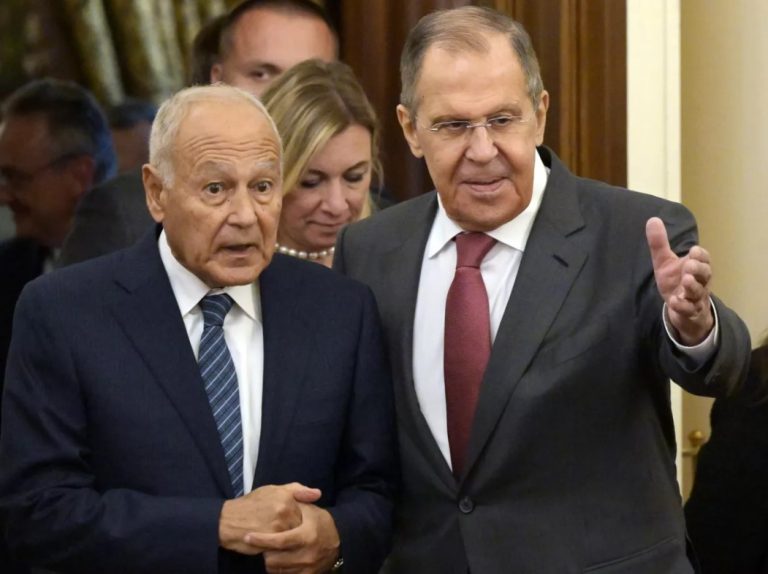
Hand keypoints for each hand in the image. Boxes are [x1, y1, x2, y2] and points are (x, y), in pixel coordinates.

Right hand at [219, 483, 320, 554]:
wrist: (227, 521)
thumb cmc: (250, 504)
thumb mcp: (272, 490)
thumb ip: (297, 490)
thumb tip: (318, 494)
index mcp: (286, 497)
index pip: (304, 511)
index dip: (297, 517)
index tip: (289, 519)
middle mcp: (284, 511)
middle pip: (299, 525)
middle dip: (293, 529)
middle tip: (279, 528)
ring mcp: (277, 528)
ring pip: (292, 538)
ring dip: (287, 540)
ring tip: (274, 535)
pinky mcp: (270, 542)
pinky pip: (283, 548)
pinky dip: (279, 548)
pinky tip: (272, 543)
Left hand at [245, 503, 339, 573]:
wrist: (340, 540)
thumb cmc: (320, 522)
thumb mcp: (310, 509)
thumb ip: (297, 499)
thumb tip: (286, 494)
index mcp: (306, 535)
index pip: (279, 541)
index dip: (261, 539)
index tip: (247, 536)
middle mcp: (307, 554)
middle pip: (274, 560)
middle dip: (264, 552)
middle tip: (260, 544)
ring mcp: (308, 567)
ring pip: (277, 570)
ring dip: (269, 561)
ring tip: (269, 551)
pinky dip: (278, 569)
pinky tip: (278, 560)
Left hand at [646, 217, 713, 344]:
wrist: (681, 309)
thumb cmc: (675, 281)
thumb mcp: (664, 262)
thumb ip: (659, 243)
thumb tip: (652, 219)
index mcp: (695, 266)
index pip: (703, 257)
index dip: (700, 255)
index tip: (692, 251)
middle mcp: (699, 281)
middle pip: (706, 274)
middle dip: (698, 269)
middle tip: (688, 266)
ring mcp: (695, 297)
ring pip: (699, 292)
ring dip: (692, 286)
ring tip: (685, 281)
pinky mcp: (689, 312)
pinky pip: (689, 310)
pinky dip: (682, 306)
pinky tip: (673, 301)